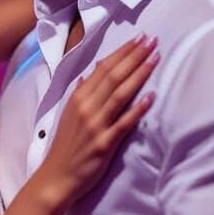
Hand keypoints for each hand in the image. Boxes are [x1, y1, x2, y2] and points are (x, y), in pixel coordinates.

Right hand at [34, 35, 156, 205]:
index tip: (139, 38)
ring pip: (120, 93)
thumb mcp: (69, 114)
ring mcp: (95, 124)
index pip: (103, 68)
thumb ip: (81, 92)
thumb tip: (90, 73)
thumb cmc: (66, 146)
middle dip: (134, 56)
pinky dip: (138, 108)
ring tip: (156, 58)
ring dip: (139, 74)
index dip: (123, 52)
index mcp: (78, 98)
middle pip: (113, 75)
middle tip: (152, 40)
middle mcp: (86, 107)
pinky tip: (152, 97)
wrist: (57, 176)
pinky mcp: (104, 143)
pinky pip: (124, 122)